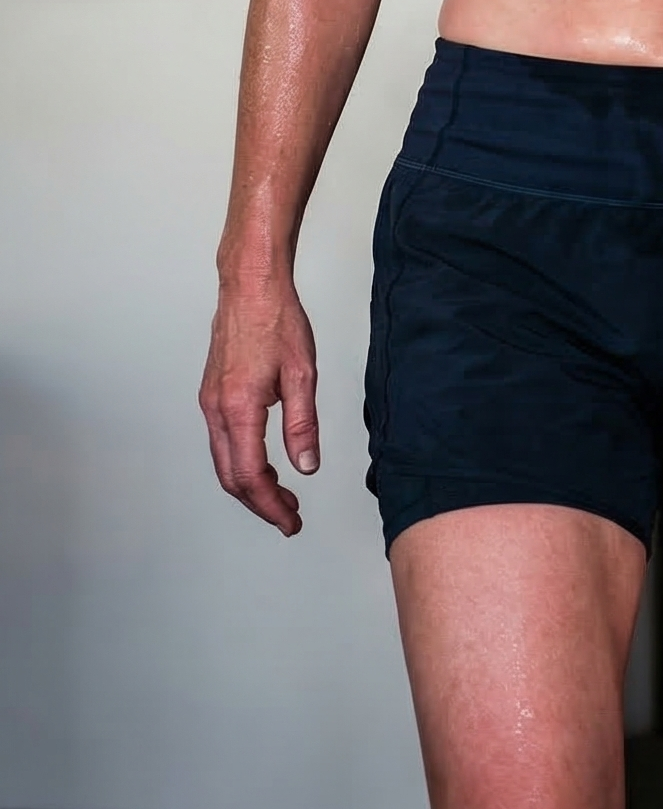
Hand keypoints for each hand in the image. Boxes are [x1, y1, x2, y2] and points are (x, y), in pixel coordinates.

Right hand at [199, 274, 319, 535]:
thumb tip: (307, 466)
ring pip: (224, 461)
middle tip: (289, 516)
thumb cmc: (276, 320)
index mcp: (239, 408)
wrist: (250, 286)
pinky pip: (222, 442)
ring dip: (250, 484)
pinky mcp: (212, 393)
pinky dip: (241, 462)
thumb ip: (303, 425)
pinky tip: (265, 462)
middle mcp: (217, 409)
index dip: (271, 506)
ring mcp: (210, 402)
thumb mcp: (302, 373)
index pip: (251, 476)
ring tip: (282, 494)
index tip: (290, 522)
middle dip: (260, 503)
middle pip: (231, 477)